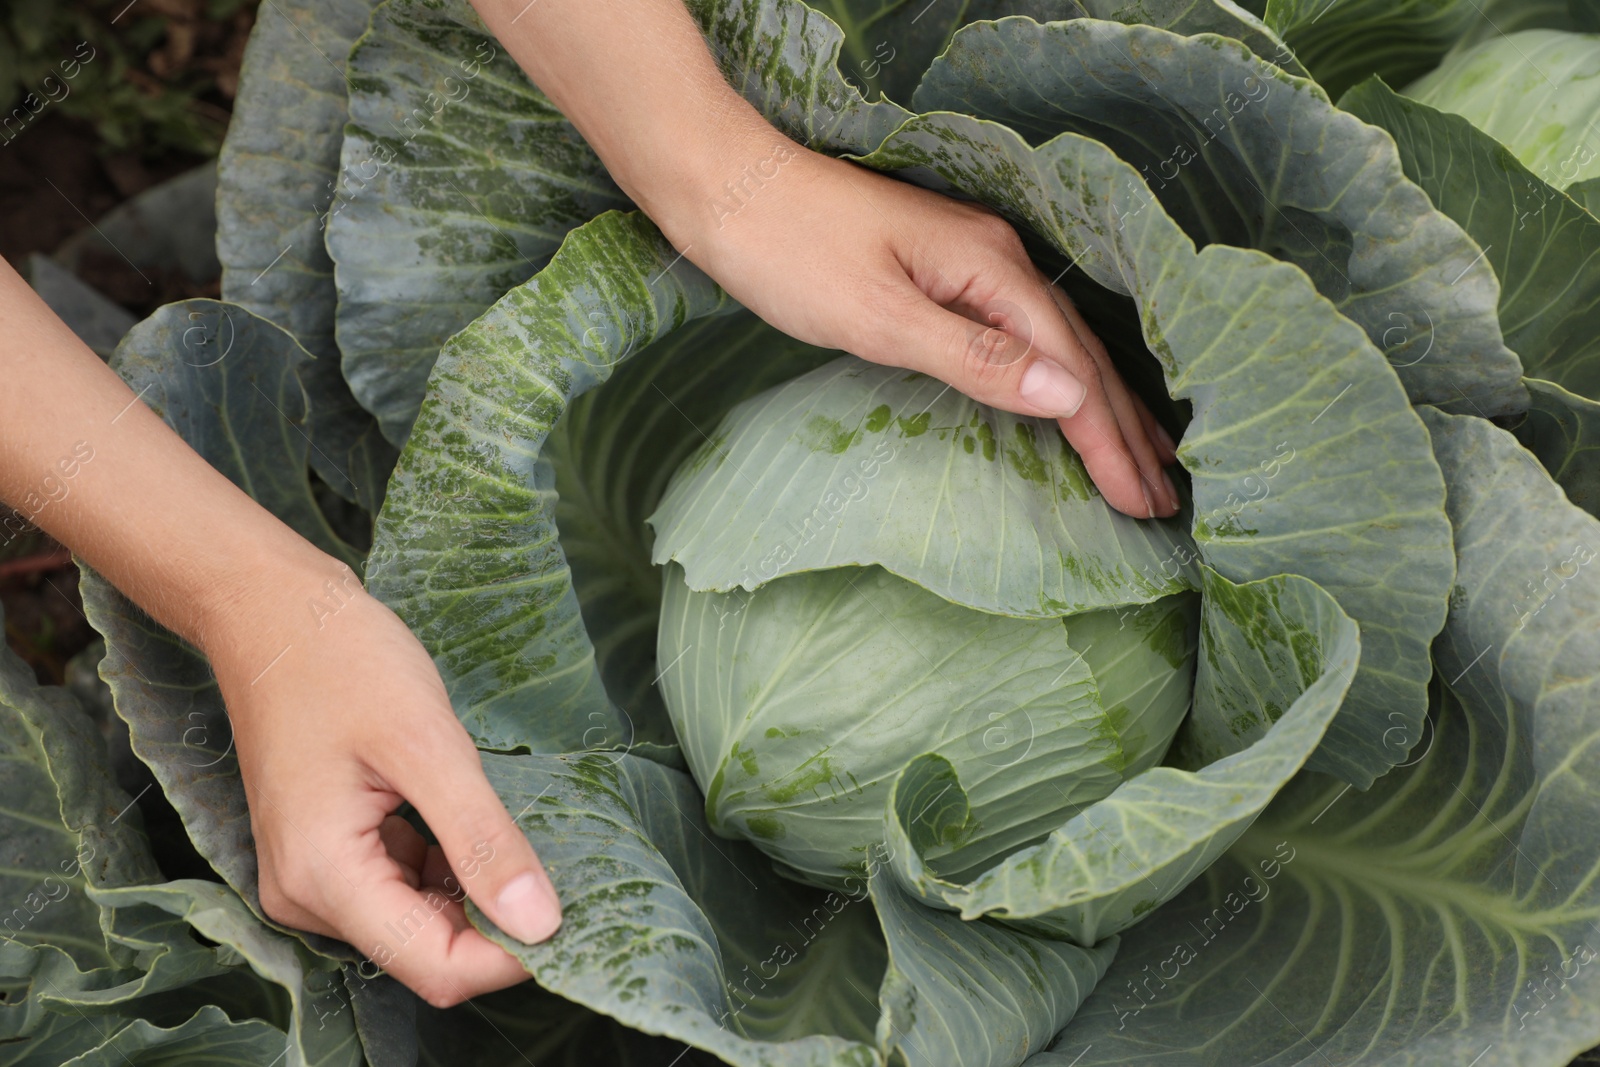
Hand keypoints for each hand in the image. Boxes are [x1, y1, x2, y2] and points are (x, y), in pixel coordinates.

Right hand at [206, 556, 559, 1007]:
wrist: (272, 612)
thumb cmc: (344, 661)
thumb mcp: (428, 744)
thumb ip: (482, 838)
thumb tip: (540, 923)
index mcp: (323, 877)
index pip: (433, 966)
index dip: (507, 955)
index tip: (572, 915)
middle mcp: (306, 896)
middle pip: (425, 952)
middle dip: (495, 924)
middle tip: (555, 866)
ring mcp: (311, 878)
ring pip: (417, 923)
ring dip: (473, 895)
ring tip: (513, 835)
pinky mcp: (325, 855)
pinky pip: (399, 889)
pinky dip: (445, 871)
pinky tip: (470, 826)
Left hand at [665, 134, 1181, 519]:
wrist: (728, 189)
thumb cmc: (792, 254)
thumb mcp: (881, 317)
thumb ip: (976, 358)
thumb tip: (1069, 397)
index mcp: (993, 270)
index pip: (1070, 370)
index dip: (1107, 442)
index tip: (1141, 504)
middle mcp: (998, 260)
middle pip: (1080, 356)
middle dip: (1125, 431)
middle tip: (1164, 500)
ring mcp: (973, 262)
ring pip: (1057, 346)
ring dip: (1102, 408)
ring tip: (1148, 458)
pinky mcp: (945, 271)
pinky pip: (1024, 335)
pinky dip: (1057, 379)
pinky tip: (1066, 399)